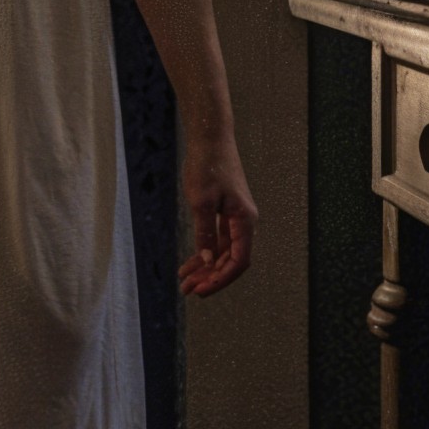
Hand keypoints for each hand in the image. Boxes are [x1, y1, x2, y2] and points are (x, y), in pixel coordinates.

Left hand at [176, 132, 256, 295]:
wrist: (210, 138)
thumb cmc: (207, 165)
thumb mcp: (201, 202)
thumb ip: (205, 233)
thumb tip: (208, 261)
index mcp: (244, 220)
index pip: (239, 261)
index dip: (221, 279)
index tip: (202, 290)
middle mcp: (243, 222)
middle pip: (230, 260)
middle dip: (210, 277)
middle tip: (188, 290)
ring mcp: (234, 218)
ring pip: (222, 252)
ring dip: (205, 268)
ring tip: (184, 282)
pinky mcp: (224, 212)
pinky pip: (217, 240)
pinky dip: (203, 252)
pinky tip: (188, 264)